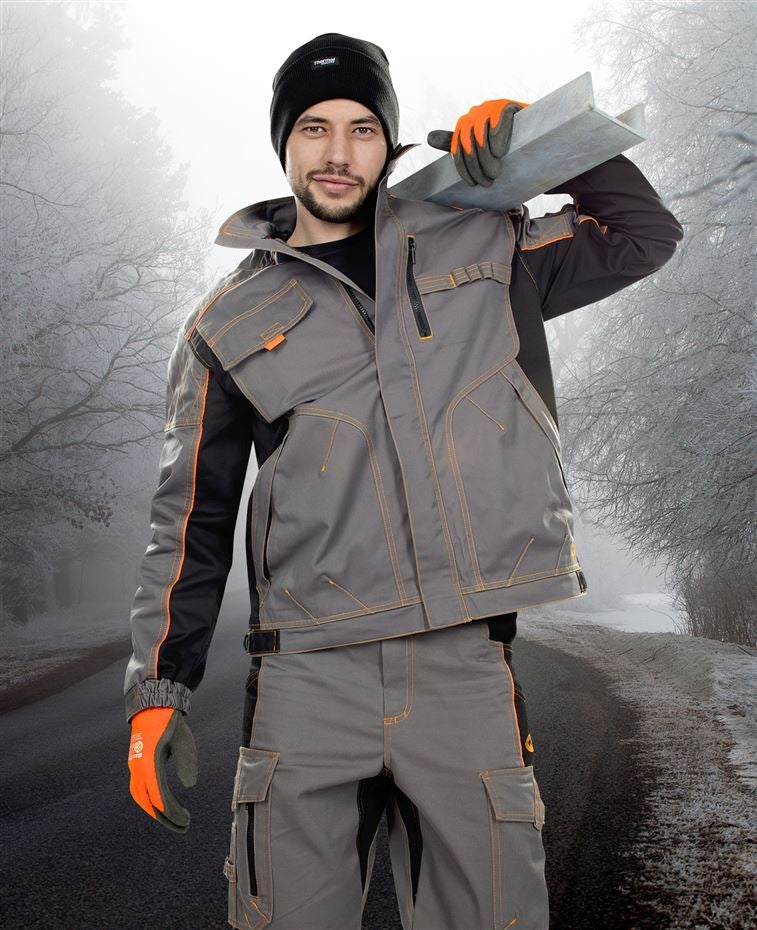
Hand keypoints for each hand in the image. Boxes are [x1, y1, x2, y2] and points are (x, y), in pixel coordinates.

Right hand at [127, 706, 197, 832]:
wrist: (152, 705)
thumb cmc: (170, 721)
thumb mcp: (183, 738)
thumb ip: (186, 761)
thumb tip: (190, 786)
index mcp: (150, 760)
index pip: (159, 794)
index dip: (171, 811)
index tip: (185, 821)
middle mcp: (138, 766)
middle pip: (147, 801)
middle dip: (164, 817)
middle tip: (183, 827)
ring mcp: (134, 765)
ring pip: (140, 797)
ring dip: (155, 812)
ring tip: (173, 821)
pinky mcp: (136, 764)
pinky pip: (139, 789)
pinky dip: (149, 801)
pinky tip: (162, 806)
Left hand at [428, 98, 527, 186]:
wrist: (532, 134)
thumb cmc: (502, 144)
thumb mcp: (479, 146)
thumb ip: (455, 142)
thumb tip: (428, 138)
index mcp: (465, 124)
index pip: (458, 149)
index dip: (464, 168)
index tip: (473, 184)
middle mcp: (474, 113)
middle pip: (468, 143)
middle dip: (476, 166)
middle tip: (488, 183)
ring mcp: (490, 107)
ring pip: (480, 134)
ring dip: (486, 157)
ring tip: (495, 173)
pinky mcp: (506, 106)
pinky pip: (497, 120)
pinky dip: (497, 137)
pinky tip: (500, 152)